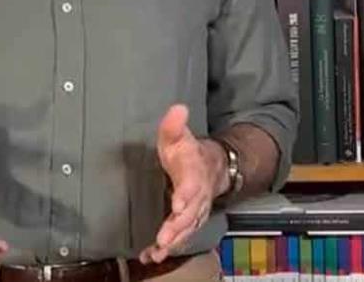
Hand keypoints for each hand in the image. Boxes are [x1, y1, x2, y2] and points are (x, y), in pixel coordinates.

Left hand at [139, 105, 226, 264]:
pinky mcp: (188, 222)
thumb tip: (177, 107)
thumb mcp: (179, 137)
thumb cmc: (188, 153)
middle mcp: (198, 197)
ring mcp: (195, 212)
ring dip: (173, 241)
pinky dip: (167, 248)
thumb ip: (174, 126)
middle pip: (190, 214)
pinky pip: (180, 237)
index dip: (186, 195)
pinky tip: (151, 257)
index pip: (192, 186)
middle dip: (177, 226)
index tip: (177, 204)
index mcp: (194, 174)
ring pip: (186, 229)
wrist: (212, 168)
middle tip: (164, 238)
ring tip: (158, 252)